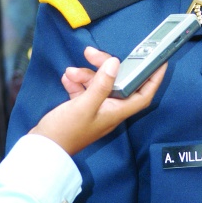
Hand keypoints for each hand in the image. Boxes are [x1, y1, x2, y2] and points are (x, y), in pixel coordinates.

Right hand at [29, 46, 166, 154]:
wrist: (42, 149)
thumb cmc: (66, 132)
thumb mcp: (85, 105)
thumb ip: (102, 84)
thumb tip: (115, 63)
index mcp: (117, 112)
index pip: (143, 95)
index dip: (153, 79)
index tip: (159, 62)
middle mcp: (109, 110)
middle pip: (116, 83)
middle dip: (105, 66)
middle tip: (92, 54)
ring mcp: (95, 109)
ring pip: (98, 85)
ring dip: (85, 75)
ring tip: (71, 72)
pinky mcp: (81, 108)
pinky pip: (84, 90)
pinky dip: (77, 83)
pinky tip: (68, 78)